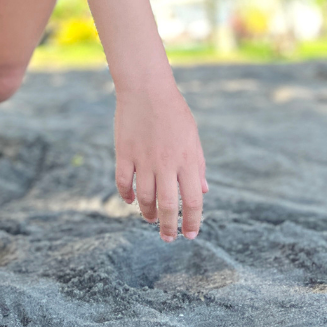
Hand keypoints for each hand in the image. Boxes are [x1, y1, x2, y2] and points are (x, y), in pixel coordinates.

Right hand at [115, 80, 207, 241]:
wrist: (147, 88)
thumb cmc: (174, 112)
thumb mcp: (193, 137)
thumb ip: (198, 166)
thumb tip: (203, 192)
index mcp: (187, 160)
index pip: (193, 201)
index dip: (192, 222)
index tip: (190, 235)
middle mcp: (166, 163)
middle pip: (168, 205)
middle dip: (169, 227)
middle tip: (168, 238)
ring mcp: (143, 159)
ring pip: (144, 198)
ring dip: (148, 213)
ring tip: (151, 218)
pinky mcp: (124, 152)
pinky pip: (123, 182)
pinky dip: (126, 196)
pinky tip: (131, 201)